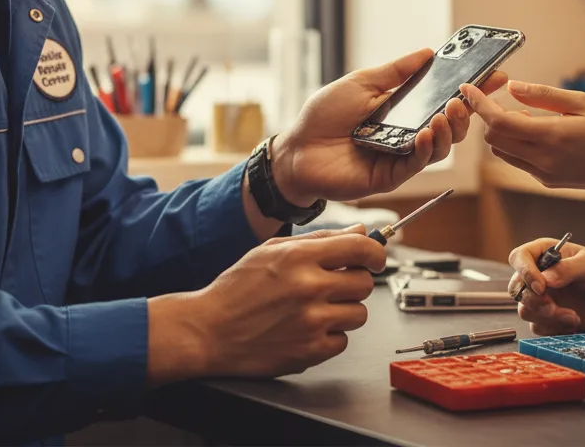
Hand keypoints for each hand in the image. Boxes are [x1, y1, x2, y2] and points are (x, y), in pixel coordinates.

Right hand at [148, 226, 384, 382]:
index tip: (375, 257)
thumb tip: (360, 231)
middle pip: (364, 283)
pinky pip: (342, 341)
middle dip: (354, 282)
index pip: (361, 248)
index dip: (376, 252)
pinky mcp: (309, 352)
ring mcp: (311, 322)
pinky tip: (308, 328)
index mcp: (299, 257)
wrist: (209, 330)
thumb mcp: (273, 250)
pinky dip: (330, 336)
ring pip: (358, 314)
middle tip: (334, 284)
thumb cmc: (237, 288)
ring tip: (317, 308)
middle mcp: (309, 288)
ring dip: (344, 310)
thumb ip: (320, 239)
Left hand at [271, 47, 506, 204]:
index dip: (469, 88)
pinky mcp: (390, 176)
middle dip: (465, 111)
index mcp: (402, 110)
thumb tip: (427, 52)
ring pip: (439, 147)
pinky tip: (424, 134)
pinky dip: (425, 148)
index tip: (495, 73)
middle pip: (449, 126)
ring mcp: (400, 156)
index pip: (442, 98)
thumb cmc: (323, 116)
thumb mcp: (361, 83)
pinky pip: (416, 163)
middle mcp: (406, 134)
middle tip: (469, 97)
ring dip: (449, 129)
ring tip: (448, 112)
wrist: (296, 150)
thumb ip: (395, 71)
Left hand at [462, 79, 584, 197]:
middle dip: (489, 117)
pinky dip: (516, 144)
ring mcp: (543, 173)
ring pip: (502, 152)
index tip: (467, 88)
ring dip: (502, 132)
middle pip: (493, 139)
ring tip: (526, 115)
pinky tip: (537, 131)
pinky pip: (518, 161)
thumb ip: (543, 96)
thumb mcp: (582, 102)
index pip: (499, 122)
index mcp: (551, 136)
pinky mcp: (547, 181)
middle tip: (503, 98)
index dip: (479, 104)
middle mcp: (542, 159)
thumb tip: (511, 88)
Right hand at [509, 238, 584, 334]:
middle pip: (517, 288)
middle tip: (554, 307)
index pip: (519, 258)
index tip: (541, 287)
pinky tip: (575, 322)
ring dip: (547, 317)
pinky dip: (555, 328)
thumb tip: (545, 279)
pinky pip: (538, 327)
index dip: (524, 272)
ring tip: (573, 317)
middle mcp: (538, 274)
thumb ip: (567, 269)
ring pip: (525, 310)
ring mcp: (543, 297)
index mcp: (544, 253)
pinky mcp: (549, 318)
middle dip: (534, 301)